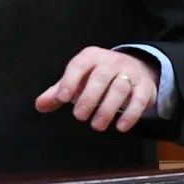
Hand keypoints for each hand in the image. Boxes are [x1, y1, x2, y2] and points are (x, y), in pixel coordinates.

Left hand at [35, 46, 158, 132]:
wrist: (135, 69)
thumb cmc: (98, 77)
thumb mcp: (78, 80)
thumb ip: (58, 92)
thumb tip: (39, 105)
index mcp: (91, 57)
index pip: (79, 64)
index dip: (70, 80)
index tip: (62, 98)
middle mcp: (111, 61)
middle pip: (101, 76)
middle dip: (89, 97)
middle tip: (79, 116)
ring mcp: (130, 73)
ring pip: (120, 87)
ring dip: (108, 108)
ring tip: (97, 125)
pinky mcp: (145, 87)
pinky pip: (139, 98)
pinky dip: (131, 113)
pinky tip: (121, 127)